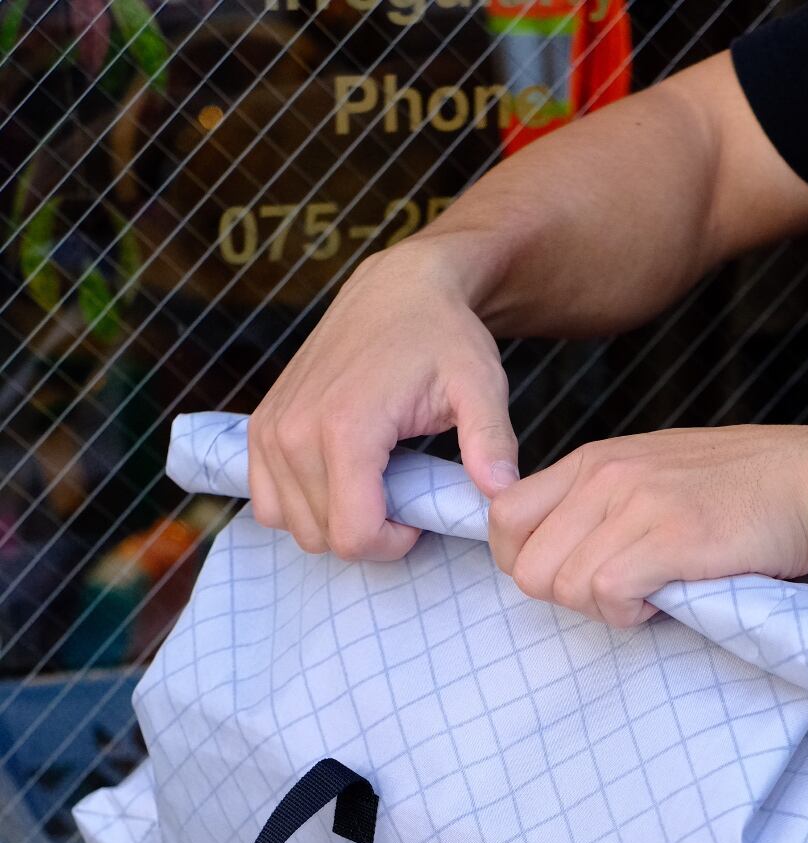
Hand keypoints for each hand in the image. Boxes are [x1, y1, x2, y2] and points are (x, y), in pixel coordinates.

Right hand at [248, 240, 518, 561]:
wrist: (398, 288)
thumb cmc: (444, 337)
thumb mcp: (481, 386)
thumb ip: (491, 442)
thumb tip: (502, 494)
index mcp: (346, 427)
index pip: (354, 536)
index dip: (393, 543)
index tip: (417, 513)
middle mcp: (296, 431)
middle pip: (325, 537)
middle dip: (368, 533)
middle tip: (400, 495)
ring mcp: (270, 430)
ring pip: (295, 527)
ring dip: (336, 522)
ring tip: (373, 486)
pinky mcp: (259, 427)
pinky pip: (267, 503)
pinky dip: (302, 507)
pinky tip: (339, 480)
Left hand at [488, 426, 807, 627]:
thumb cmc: (739, 490)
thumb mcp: (652, 475)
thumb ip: (599, 502)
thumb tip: (555, 554)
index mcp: (593, 460)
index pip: (503, 518)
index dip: (525, 563)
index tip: (574, 576)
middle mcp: (604, 475)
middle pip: (525, 566)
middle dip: (566, 595)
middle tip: (620, 591)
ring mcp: (635, 503)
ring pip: (562, 586)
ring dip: (603, 607)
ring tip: (651, 590)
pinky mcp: (670, 536)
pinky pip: (608, 594)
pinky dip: (630, 612)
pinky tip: (664, 599)